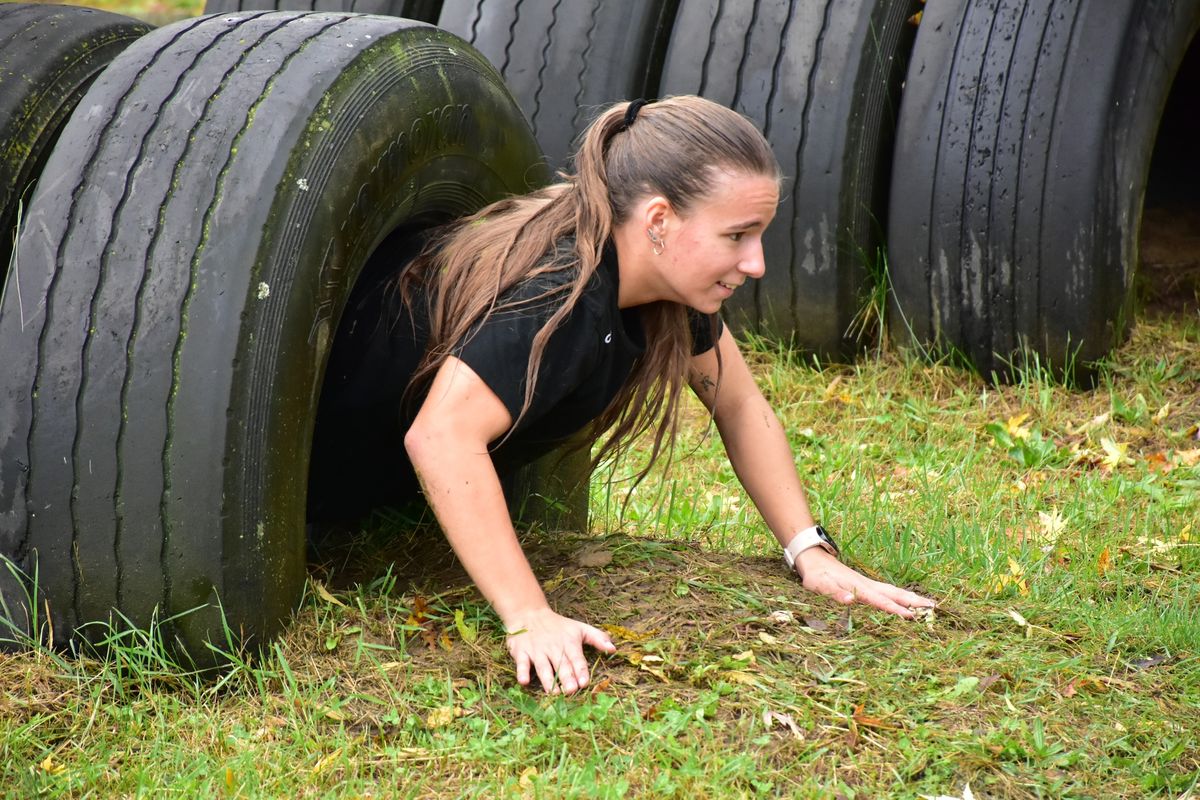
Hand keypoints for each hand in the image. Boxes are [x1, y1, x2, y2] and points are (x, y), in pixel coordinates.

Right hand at [503, 606, 615, 694]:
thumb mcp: (580, 628)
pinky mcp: (521, 652)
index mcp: (569, 642)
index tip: (584, 683)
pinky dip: (522, 672)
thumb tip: (614, 649)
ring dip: (548, 679)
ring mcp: (537, 650)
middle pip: (560, 665)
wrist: (529, 614)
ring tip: (554, 692)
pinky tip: (524, 681)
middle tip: (571, 690)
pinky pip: (522, 663)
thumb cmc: (559, 625)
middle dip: (566, 677)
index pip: (576, 658)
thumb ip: (598, 638)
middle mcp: (553, 647)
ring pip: (543, 666)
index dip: (580, 670)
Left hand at [794, 548, 934, 617]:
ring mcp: (868, 584)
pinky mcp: (867, 585)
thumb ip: (835, 593)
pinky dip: (902, 596)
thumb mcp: (820, 585)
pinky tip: (908, 601)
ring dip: (911, 598)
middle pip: (894, 593)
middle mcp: (867, 585)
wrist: (814, 559)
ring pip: (894, 591)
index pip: (879, 600)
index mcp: (858, 587)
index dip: (894, 608)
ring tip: (930, 605)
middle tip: (933, 608)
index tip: (910, 615)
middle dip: (913, 601)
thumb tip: (849, 600)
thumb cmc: (816, 575)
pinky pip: (888, 591)